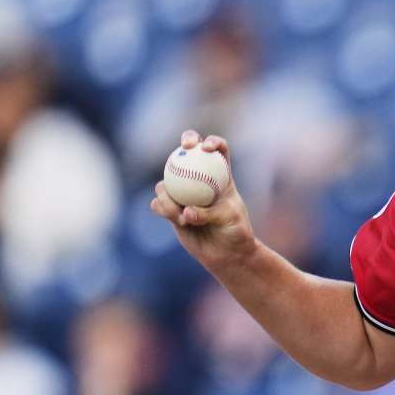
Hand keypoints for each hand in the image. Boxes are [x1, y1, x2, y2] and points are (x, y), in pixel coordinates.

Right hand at [150, 131, 255, 270]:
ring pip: (168, 181)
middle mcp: (201, 180)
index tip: (207, 148)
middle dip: (187, 141)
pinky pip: (159, 203)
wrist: (227, 253)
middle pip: (191, 151)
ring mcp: (184, 193)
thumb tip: (186, 211)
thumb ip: (208, 213)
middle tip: (185, 148)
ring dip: (169, 194)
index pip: (219, 151)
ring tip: (181, 216)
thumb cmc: (235, 232)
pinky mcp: (171, 210)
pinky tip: (175, 219)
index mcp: (222, 176)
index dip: (213, 142)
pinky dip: (163, 208)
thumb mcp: (229, 219)